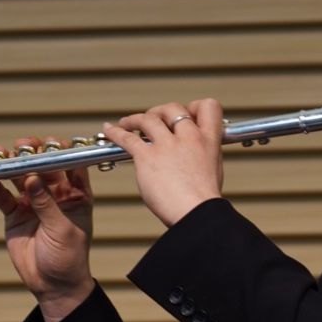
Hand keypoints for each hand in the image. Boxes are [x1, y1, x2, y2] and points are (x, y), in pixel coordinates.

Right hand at [0, 137, 94, 321]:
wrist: (52, 285)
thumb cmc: (69, 258)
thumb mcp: (62, 229)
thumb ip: (46, 203)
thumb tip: (31, 176)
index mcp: (76, 195)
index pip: (70, 165)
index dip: (61, 151)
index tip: (50, 142)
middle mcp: (55, 194)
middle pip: (42, 166)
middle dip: (32, 153)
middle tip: (21, 145)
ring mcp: (33, 202)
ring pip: (20, 176)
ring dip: (10, 165)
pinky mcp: (15, 214)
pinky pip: (3, 196)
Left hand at [103, 99, 224, 226]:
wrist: (197, 214)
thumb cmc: (204, 203)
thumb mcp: (212, 172)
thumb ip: (201, 158)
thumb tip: (192, 158)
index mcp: (209, 141)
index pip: (207, 106)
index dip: (194, 107)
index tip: (186, 116)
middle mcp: (189, 137)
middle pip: (173, 108)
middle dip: (161, 112)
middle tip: (154, 121)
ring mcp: (167, 146)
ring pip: (149, 118)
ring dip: (135, 119)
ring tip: (126, 123)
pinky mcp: (147, 157)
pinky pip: (127, 138)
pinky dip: (115, 132)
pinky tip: (109, 130)